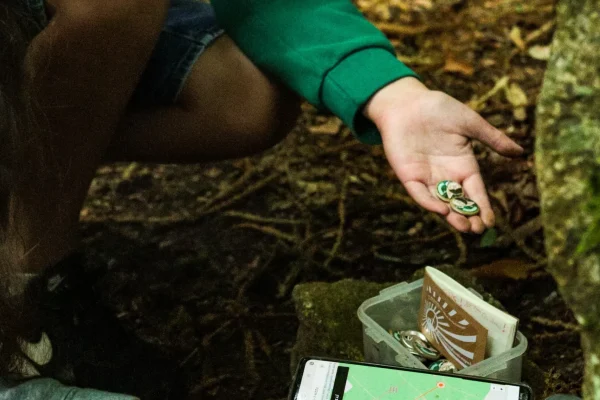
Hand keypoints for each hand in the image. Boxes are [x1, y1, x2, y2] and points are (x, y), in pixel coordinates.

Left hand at [364, 77, 522, 233]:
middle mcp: (446, 175)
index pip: (476, 192)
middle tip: (477, 230)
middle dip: (468, 217)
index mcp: (463, 166)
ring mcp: (426, 177)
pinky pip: (419, 193)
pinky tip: (442, 209)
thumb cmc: (439, 109)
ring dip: (451, 216)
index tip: (491, 223)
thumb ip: (493, 139)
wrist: (407, 102)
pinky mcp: (408, 175)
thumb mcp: (470, 123)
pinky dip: (429, 202)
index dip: (483, 208)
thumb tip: (520, 152)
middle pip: (459, 202)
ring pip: (440, 202)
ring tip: (464, 227)